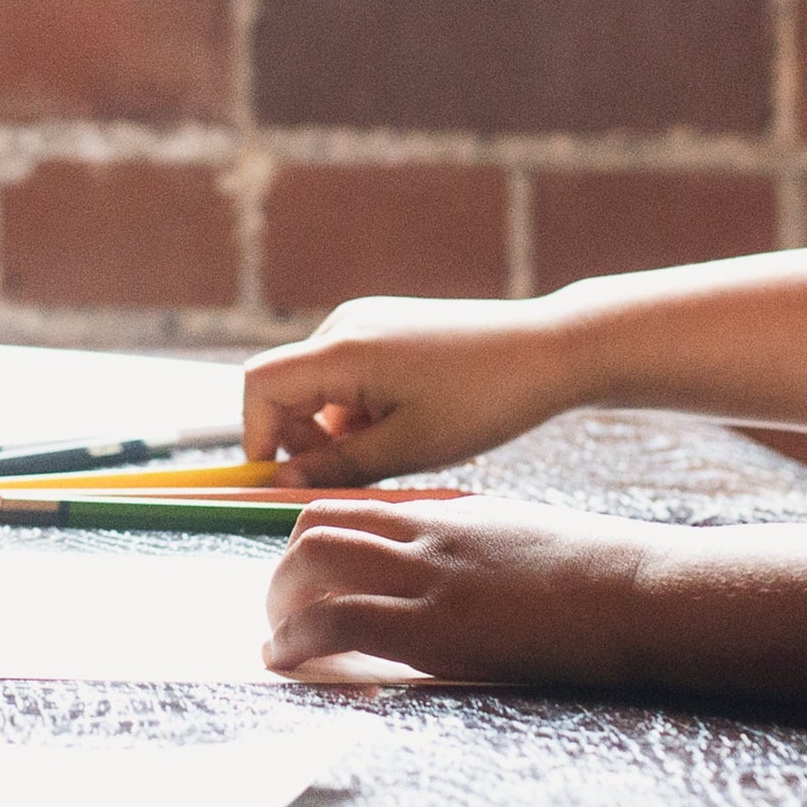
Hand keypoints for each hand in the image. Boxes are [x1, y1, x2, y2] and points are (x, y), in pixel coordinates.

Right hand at [243, 295, 591, 485]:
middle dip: (301, 440)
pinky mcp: (385, 327)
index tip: (276, 482)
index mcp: (344, 349)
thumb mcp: (408, 447)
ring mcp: (365, 322)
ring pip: (317, 386)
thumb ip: (337, 467)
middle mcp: (344, 325)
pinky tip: (404, 425)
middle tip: (347, 477)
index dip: (257, 437)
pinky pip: (345, 374)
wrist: (548, 351)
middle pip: (286, 387)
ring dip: (333, 428)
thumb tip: (280, 484)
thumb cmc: (484, 399)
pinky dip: (356, 409)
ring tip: (390, 452)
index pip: (260, 386)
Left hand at [264, 495, 656, 684]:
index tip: (304, 577)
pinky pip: (335, 621)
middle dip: (284, 571)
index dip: (314, 543)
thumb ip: (472, 547)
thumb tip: (444, 576)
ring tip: (277, 640)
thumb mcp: (522, 540)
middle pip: (316, 529)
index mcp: (449, 514)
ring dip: (280, 604)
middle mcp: (425, 534)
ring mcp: (426, 576)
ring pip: (312, 565)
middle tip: (280, 610)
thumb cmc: (599, 576)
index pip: (353, 510)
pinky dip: (295, 640)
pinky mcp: (432, 625)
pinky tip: (284, 661)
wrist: (640, 591)